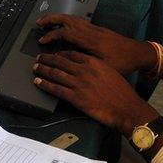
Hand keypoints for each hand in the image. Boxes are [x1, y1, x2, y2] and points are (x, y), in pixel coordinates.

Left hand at [33, 51, 159, 134]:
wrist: (126, 108)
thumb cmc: (122, 92)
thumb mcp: (111, 71)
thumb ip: (96, 67)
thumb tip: (86, 67)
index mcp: (93, 63)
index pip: (71, 54)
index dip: (60, 54)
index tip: (54, 54)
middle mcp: (84, 71)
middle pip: (60, 62)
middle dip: (47, 59)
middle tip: (39, 58)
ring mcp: (79, 84)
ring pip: (55, 74)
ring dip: (43, 70)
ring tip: (36, 68)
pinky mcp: (76, 98)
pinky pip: (56, 89)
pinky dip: (45, 85)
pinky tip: (39, 83)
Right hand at [36, 14, 154, 75]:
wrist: (139, 53)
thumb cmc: (124, 62)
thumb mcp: (103, 66)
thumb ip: (83, 62)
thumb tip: (66, 59)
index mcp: (91, 40)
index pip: (66, 33)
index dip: (52, 35)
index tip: (42, 41)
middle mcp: (92, 31)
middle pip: (67, 20)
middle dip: (51, 19)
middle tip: (39, 23)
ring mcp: (96, 28)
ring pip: (73, 18)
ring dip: (59, 18)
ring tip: (48, 21)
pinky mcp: (99, 29)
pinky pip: (79, 21)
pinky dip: (68, 21)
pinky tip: (65, 25)